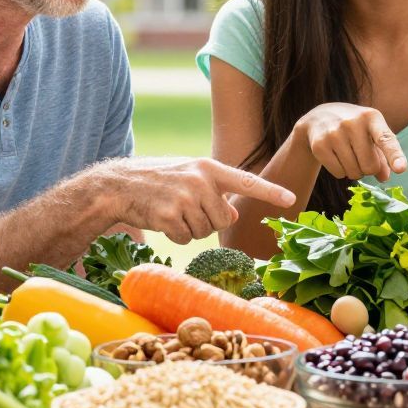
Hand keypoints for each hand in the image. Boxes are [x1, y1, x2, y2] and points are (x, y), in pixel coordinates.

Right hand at [112, 158, 294, 244]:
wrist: (116, 186)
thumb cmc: (156, 181)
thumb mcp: (189, 178)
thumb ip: (214, 192)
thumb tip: (233, 213)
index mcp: (208, 168)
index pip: (246, 181)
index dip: (270, 192)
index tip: (290, 200)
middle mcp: (200, 181)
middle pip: (223, 219)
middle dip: (207, 222)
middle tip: (185, 209)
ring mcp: (185, 198)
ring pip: (205, 232)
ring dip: (190, 229)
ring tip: (171, 211)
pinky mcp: (169, 215)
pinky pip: (186, 239)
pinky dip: (176, 236)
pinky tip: (162, 220)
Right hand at [296, 103, 407, 181]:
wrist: (319, 117)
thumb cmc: (354, 128)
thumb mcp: (372, 134)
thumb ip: (383, 155)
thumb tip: (384, 178)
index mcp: (371, 117)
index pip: (386, 139)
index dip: (394, 155)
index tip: (401, 169)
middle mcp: (352, 123)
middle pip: (370, 166)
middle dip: (368, 168)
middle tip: (361, 157)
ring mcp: (334, 133)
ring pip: (354, 172)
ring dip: (354, 171)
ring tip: (348, 155)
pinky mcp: (320, 146)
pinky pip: (339, 173)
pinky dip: (341, 172)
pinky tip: (336, 157)